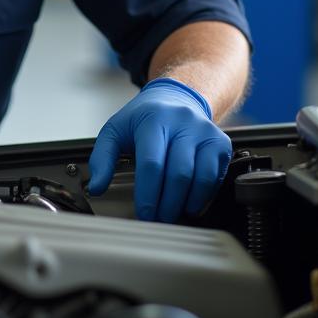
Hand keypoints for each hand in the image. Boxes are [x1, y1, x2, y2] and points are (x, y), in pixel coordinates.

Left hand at [87, 78, 231, 222]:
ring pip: (201, 178)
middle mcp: (183, 123)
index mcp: (154, 119)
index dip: (148, 194)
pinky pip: (215, 177)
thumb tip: (96, 187)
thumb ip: (102, 158)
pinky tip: (189, 202)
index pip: (152, 163)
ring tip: (171, 213)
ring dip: (185, 204)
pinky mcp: (221, 143)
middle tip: (157, 219)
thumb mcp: (116, 130)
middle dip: (167, 204)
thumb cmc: (144, 118)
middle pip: (178, 174)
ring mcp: (205, 132)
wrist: (177, 98)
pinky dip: (202, 196)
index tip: (144, 214)